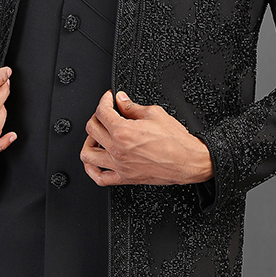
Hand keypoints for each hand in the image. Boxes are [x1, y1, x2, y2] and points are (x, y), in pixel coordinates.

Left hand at [81, 90, 213, 186]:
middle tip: (105, 113)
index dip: (104, 100)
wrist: (188, 161)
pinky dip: (91, 170)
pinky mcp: (125, 178)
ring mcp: (119, 165)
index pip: (102, 112)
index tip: (108, 98)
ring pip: (87, 154)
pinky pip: (99, 178)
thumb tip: (122, 100)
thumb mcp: (155, 114)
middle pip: (91, 129)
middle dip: (96, 116)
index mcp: (123, 131)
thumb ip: (132, 107)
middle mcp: (117, 149)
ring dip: (88, 141)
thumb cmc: (176, 141)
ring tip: (96, 136)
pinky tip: (94, 162)